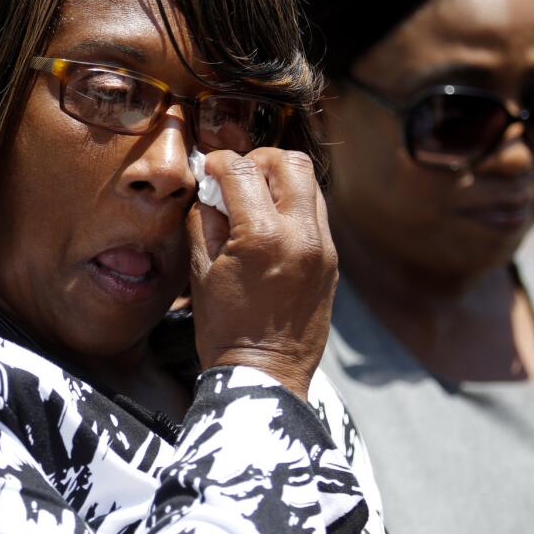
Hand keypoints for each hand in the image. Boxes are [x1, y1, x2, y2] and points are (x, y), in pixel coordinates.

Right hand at [186, 148, 336, 399]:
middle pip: (290, 163)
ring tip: (255, 197)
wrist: (265, 374)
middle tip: (236, 176)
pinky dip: (293, 204)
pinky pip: (317, 213)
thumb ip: (204, 221)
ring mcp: (323, 248)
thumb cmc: (225, 328)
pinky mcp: (332, 261)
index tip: (209, 168)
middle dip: (258, 159)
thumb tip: (211, 191)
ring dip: (280, 179)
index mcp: (263, 237)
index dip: (219, 161)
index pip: (242, 171)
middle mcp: (302, 235)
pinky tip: (271, 223)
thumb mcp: (201, 271)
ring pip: (310, 183)